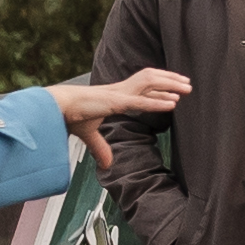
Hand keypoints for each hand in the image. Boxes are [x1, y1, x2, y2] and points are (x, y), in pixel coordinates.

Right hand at [53, 66, 187, 169]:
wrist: (56, 108)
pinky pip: (140, 101)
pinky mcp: (115, 101)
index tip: (173, 90)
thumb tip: (106, 165)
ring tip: (187, 90)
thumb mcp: (89, 135)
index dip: (159, 87)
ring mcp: (118, 94)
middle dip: (170, 80)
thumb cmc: (70, 117)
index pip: (142, 87)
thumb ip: (100, 148)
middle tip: (188, 85)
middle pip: (150, 80)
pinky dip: (158, 101)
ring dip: (169, 86)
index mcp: (115, 94)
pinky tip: (173, 104)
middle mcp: (119, 90)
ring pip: (150, 84)